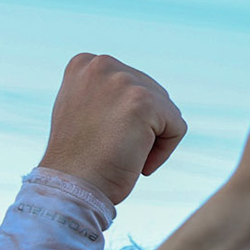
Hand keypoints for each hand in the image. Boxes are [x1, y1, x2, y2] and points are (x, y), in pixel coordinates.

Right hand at [37, 53, 186, 205]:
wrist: (72, 186)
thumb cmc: (79, 159)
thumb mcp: (86, 110)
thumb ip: (107, 93)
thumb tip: (134, 92)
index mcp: (86, 63)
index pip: (135, 87)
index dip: (127, 120)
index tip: (101, 136)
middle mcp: (102, 64)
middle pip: (155, 96)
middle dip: (143, 129)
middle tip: (111, 149)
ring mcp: (122, 80)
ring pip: (167, 112)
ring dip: (153, 141)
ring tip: (121, 154)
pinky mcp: (143, 100)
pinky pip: (177, 127)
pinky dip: (163, 152)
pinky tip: (136, 162)